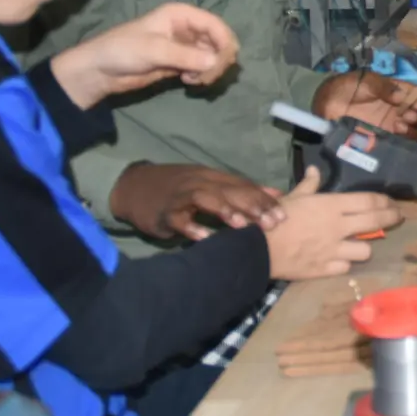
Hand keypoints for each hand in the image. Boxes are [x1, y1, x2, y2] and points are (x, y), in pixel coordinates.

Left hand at [50, 3, 238, 108]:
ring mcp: (186, 46)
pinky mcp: (182, 63)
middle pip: (219, 41)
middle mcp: (187, 28)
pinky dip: (202, 76)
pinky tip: (187, 81)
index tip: (221, 63)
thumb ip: (186, 55)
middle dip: (218, 60)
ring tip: (193, 80)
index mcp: (181, 15)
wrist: (100, 71)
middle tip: (205, 76)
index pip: (215, 25)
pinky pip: (203, 68)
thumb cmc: (123, 50)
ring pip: (214, 56)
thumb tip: (217, 61)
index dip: (224, 42)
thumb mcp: (154, 50)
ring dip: (210, 70)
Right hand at [109, 163, 283, 240]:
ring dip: (225, 210)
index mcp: (214, 177)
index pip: (245, 186)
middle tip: (272, 224)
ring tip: (242, 226)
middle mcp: (201, 182)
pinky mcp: (164, 211)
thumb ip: (243, 190)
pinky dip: (191, 227)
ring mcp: (181, 196)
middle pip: (230, 190)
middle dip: (253, 206)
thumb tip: (277, 194)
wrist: (132, 186)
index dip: (265, 200)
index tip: (284, 216)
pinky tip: (204, 238)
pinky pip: (179, 218)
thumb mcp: (211, 184)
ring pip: (206, 198)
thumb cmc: (178, 188)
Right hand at [264, 168, 402, 280]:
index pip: (370, 201)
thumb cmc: (275, 218)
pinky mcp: (327, 269)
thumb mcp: (292, 197)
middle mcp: (339, 227)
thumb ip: (308, 185)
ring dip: (364, 246)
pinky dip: (345, 263)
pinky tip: (340, 260)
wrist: (258, 249)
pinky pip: (346, 267)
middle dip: (392, 218)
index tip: (392, 203)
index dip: (385, 201)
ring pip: (366, 250)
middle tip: (397, 218)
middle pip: (376, 222)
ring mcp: (335, 250)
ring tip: (360, 244)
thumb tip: (314, 170)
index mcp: (332, 206)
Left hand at [313, 72, 416, 139]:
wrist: (327, 104)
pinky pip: (405, 141)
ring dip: (414, 127)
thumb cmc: (347, 87)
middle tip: (407, 115)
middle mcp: (400, 108)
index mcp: (399, 92)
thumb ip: (384, 87)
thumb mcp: (367, 81)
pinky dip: (407, 137)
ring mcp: (394, 124)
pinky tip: (396, 131)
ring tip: (400, 123)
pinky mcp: (385, 137)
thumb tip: (402, 98)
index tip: (416, 103)